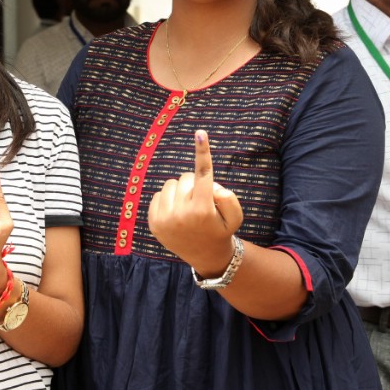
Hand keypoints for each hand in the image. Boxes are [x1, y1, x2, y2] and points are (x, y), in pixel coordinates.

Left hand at [148, 130, 243, 274]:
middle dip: (195, 184)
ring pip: (170, 184)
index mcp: (202, 210)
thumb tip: (213, 187)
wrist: (204, 256)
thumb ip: (229, 198)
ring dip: (180, 191)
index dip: (202, 152)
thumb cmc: (221, 231)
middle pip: (185, 178)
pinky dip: (169, 199)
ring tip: (189, 208)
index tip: (200, 133)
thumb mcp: (235, 216)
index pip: (202, 174)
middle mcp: (181, 214)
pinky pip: (158, 194)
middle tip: (202, 201)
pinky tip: (177, 214)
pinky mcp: (153, 222)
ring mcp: (164, 218)